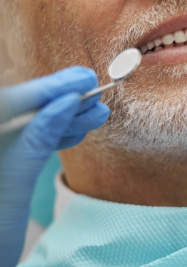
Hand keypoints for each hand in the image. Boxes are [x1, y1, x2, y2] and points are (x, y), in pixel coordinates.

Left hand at [0, 67, 109, 266]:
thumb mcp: (10, 187)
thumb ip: (34, 141)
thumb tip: (63, 103)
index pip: (9, 102)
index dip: (47, 88)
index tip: (79, 80)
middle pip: (23, 111)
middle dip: (60, 100)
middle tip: (93, 89)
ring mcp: (2, 156)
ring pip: (32, 127)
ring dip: (65, 119)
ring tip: (96, 112)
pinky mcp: (8, 169)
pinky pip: (34, 146)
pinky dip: (57, 138)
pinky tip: (79, 131)